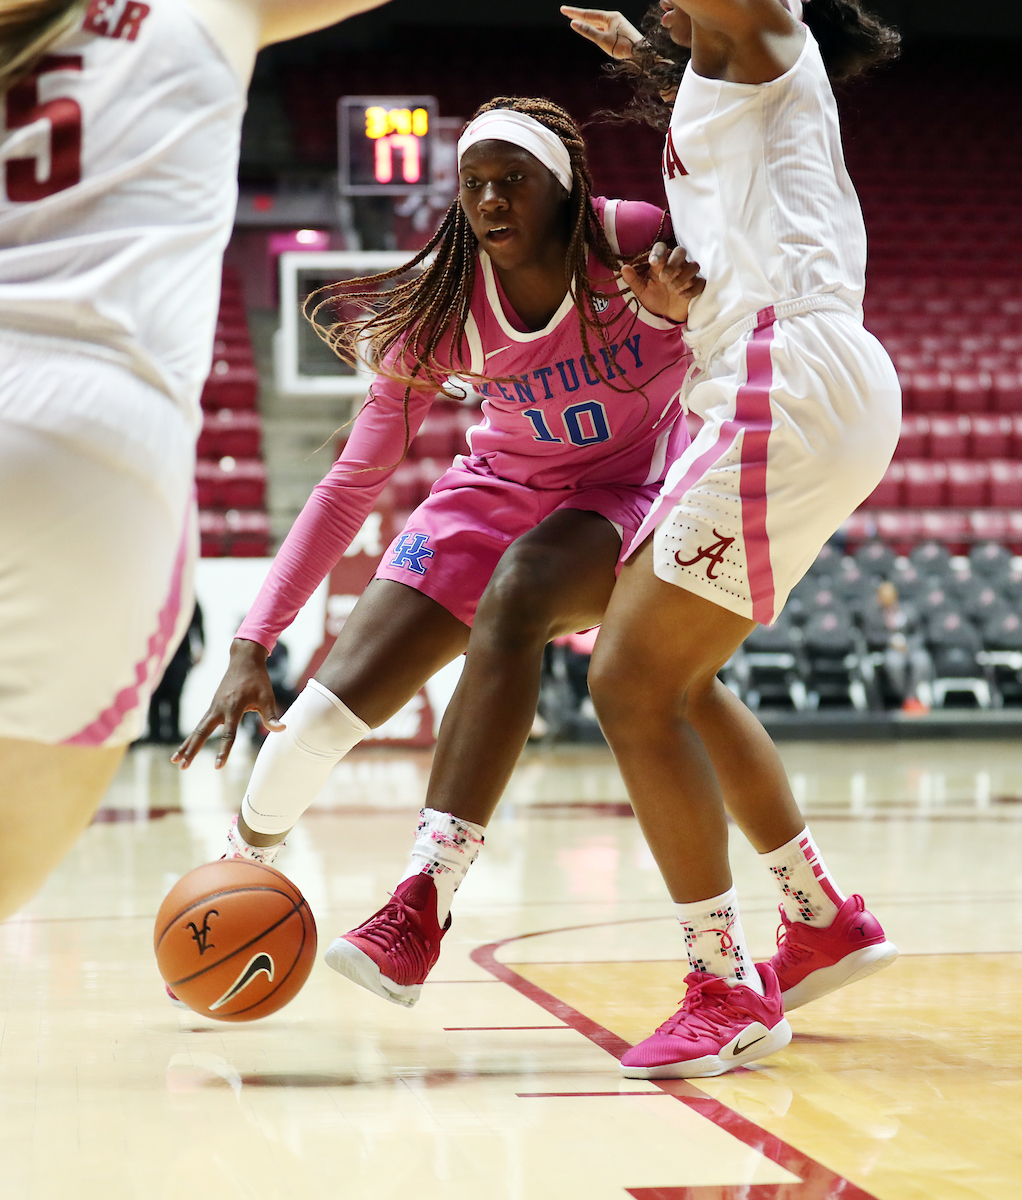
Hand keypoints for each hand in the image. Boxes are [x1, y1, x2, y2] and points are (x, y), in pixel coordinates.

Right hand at [171, 638, 284, 769]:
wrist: (244, 660)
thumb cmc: (258, 680)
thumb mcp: (267, 697)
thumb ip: (271, 716)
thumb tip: (282, 729)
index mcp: (234, 708)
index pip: (228, 734)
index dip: (224, 751)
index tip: (218, 766)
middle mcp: (219, 708)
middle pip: (202, 733)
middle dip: (192, 750)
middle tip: (182, 766)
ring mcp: (213, 707)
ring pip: (197, 729)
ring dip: (186, 745)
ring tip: (175, 761)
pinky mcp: (212, 707)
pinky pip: (200, 724)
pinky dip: (192, 736)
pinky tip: (186, 747)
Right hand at [560, 6, 642, 59]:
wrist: (641, 52)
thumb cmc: (623, 46)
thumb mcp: (603, 40)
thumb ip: (588, 31)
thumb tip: (574, 24)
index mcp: (609, 17)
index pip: (588, 14)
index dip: (574, 13)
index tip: (563, 10)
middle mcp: (613, 18)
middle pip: (592, 16)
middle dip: (578, 15)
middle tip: (566, 12)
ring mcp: (616, 24)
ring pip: (597, 22)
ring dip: (586, 21)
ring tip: (575, 19)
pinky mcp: (618, 31)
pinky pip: (603, 28)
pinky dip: (594, 28)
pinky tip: (590, 28)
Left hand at [622, 242, 704, 322]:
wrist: (670, 314)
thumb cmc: (657, 299)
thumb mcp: (643, 292)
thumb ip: (634, 281)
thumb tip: (623, 268)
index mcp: (662, 263)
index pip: (661, 248)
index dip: (658, 252)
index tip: (652, 262)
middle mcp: (677, 265)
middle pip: (681, 251)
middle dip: (673, 263)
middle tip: (664, 277)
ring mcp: (689, 275)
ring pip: (693, 265)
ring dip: (683, 276)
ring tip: (673, 288)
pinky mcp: (698, 285)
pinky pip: (700, 282)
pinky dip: (692, 289)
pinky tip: (682, 296)